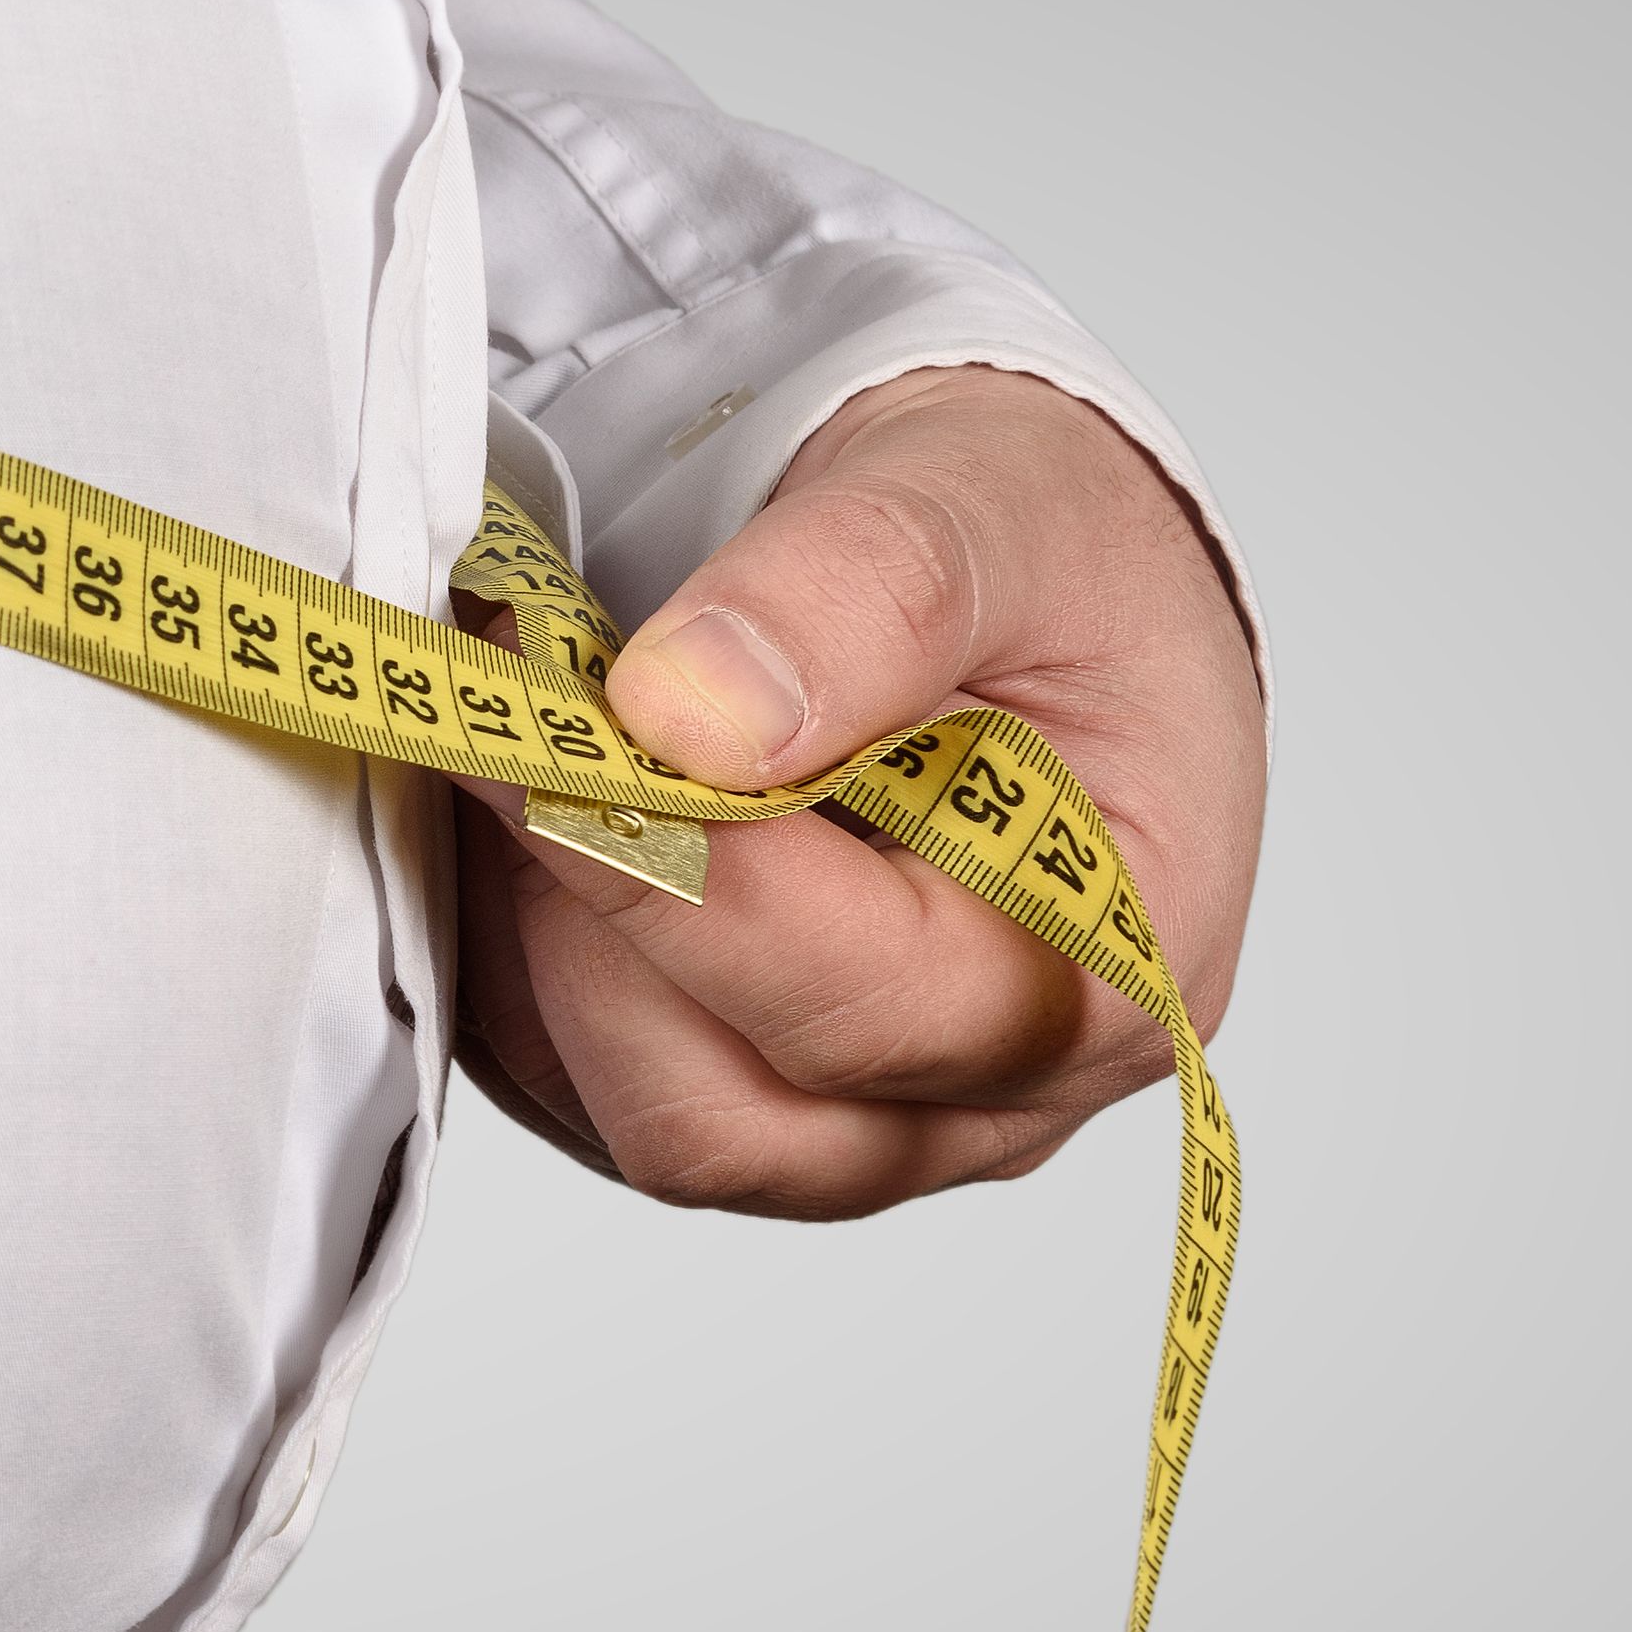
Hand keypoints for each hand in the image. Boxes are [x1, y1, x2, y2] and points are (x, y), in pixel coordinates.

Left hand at [457, 365, 1262, 1213]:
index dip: (679, 878)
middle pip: (727, 1118)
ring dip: (536, 936)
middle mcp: (997, 1094)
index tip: (547, 725)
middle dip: (588, 918)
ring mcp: (867, 1129)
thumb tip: (686, 716)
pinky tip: (537, 807)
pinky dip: (514, 956)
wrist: (1019, 576)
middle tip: (518, 722)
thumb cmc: (1049, 559)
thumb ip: (863, 591)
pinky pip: (572, 1086)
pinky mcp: (739, 1098)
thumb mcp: (995, 502)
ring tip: (533, 744)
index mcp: (1117, 969)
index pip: (864, 1009)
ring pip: (630, 1117)